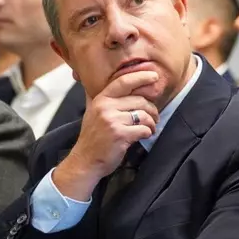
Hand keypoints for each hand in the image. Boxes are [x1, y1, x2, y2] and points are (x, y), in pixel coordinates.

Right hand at [52, 71, 159, 199]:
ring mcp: (112, 121)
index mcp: (101, 99)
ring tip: (150, 128)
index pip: (124, 81)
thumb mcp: (90, 112)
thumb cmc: (92, 138)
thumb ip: (93, 96)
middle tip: (154, 117)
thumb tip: (83, 76)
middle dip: (152, 109)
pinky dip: (148, 133)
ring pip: (144, 115)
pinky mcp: (119, 135)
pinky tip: (145, 135)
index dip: (141, 77)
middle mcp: (105, 107)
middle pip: (139, 100)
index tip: (155, 76)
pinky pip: (143, 129)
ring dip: (152, 123)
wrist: (85, 161)